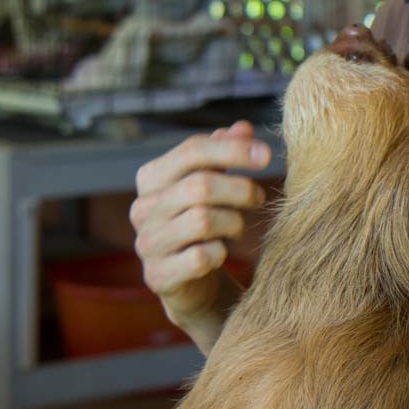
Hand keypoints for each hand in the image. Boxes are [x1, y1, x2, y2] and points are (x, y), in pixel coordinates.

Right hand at [132, 120, 270, 341]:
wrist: (192, 281)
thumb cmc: (204, 223)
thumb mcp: (214, 183)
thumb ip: (224, 153)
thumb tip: (243, 127)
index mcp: (151, 177)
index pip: (192, 150)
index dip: (233, 149)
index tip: (267, 154)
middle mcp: (141, 208)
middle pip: (200, 185)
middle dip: (240, 190)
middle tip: (258, 198)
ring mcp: (146, 243)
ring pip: (203, 220)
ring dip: (233, 223)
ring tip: (237, 228)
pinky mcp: (157, 276)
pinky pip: (201, 257)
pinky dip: (220, 253)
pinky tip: (221, 253)